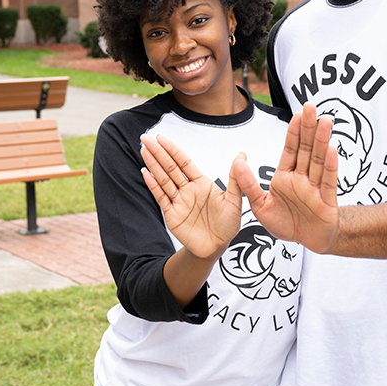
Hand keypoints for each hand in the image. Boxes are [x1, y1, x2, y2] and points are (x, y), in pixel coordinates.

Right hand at [140, 134, 241, 260]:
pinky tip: (145, 172)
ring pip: (163, 179)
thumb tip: (242, 154)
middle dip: (158, 153)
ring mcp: (178, 201)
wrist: (217, 247)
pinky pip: (160, 197)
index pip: (184, 163)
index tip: (162, 138)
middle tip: (146, 139)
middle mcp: (188, 190)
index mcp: (201, 183)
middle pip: (170, 168)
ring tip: (144, 150)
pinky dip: (153, 185)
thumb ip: (235, 179)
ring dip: (153, 165)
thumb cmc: (228, 224)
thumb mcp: (234, 201)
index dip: (173, 150)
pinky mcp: (171, 215)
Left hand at [236, 102, 339, 252]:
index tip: (297, 113)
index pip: (290, 149)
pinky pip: (328, 181)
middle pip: (306, 148)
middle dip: (308, 127)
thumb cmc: (286, 222)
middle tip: (311, 106)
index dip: (294, 131)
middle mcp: (302, 177)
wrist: (307, 241)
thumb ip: (248, 185)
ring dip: (322, 140)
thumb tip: (238, 162)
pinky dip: (329, 166)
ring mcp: (315, 187)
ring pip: (318, 160)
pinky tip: (331, 150)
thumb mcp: (260, 206)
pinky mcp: (326, 200)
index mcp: (285, 176)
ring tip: (325, 122)